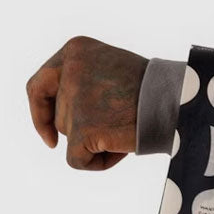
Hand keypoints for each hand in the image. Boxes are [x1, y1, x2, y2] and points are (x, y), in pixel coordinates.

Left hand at [26, 36, 146, 170]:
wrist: (174, 101)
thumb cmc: (151, 90)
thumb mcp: (109, 70)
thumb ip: (83, 81)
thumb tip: (62, 114)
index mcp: (75, 50)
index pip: (40, 85)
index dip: (40, 112)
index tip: (50, 135)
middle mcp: (69, 70)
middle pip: (58, 116)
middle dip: (79, 131)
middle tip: (108, 134)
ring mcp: (74, 99)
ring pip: (69, 138)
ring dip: (95, 143)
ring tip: (125, 131)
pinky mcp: (82, 128)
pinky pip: (76, 160)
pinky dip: (96, 163)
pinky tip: (120, 151)